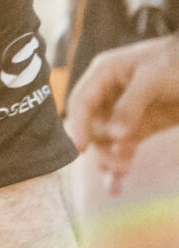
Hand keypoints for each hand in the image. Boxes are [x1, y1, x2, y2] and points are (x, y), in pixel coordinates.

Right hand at [68, 35, 178, 192]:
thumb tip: (115, 134)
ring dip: (112, 158)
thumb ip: (132, 104)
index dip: (78, 124)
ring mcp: (124, 113)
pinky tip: (115, 186)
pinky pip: (124, 149)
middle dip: (101, 146)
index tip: (79, 148)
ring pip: (107, 141)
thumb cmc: (175, 61)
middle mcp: (108, 95)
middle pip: (93, 125)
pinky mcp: (139, 128)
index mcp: (104, 74)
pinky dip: (121, 166)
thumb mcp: (153, 78)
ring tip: (122, 172)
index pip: (82, 101)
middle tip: (114, 164)